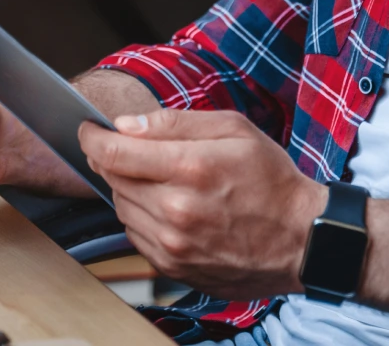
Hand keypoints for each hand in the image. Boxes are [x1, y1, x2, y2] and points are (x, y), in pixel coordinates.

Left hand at [80, 109, 326, 299]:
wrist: (301, 239)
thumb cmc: (271, 179)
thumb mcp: (234, 130)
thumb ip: (174, 123)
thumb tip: (126, 125)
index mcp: (189, 169)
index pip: (113, 153)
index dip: (92, 138)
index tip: (87, 130)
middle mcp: (175, 210)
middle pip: (113, 180)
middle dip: (115, 160)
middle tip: (134, 151)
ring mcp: (172, 244)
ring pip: (121, 208)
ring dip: (129, 190)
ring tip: (163, 180)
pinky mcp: (173, 266)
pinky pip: (136, 235)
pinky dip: (143, 217)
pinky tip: (170, 207)